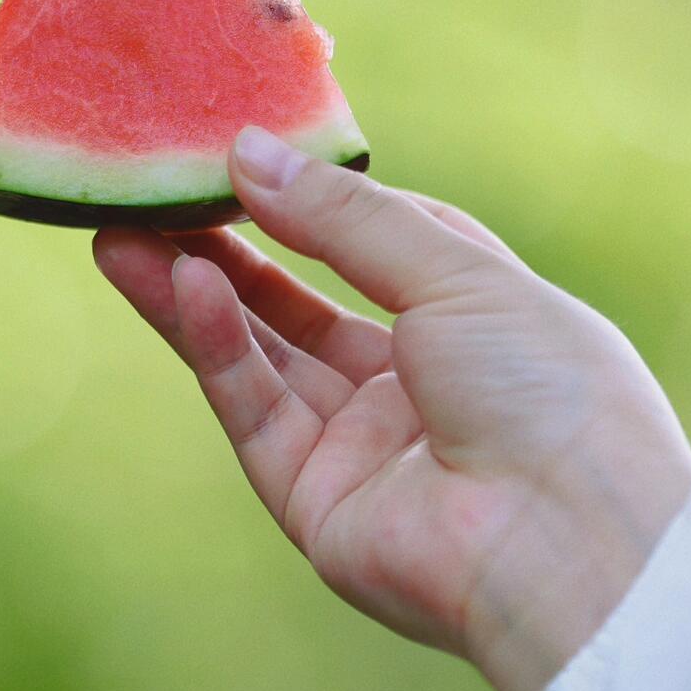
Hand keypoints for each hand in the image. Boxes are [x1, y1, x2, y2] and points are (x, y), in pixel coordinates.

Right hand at [93, 127, 690, 690]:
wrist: (572, 542)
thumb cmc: (546, 390)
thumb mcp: (454, 270)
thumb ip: (344, 218)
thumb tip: (250, 153)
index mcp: (469, 320)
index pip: (367, 243)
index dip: (302, 198)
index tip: (233, 149)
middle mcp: (411, 383)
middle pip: (293, 303)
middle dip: (219, 245)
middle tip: (147, 190)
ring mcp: (361, 447)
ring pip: (258, 353)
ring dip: (189, 291)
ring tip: (117, 231)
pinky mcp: (316, 502)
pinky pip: (256, 408)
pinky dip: (218, 345)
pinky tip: (182, 285)